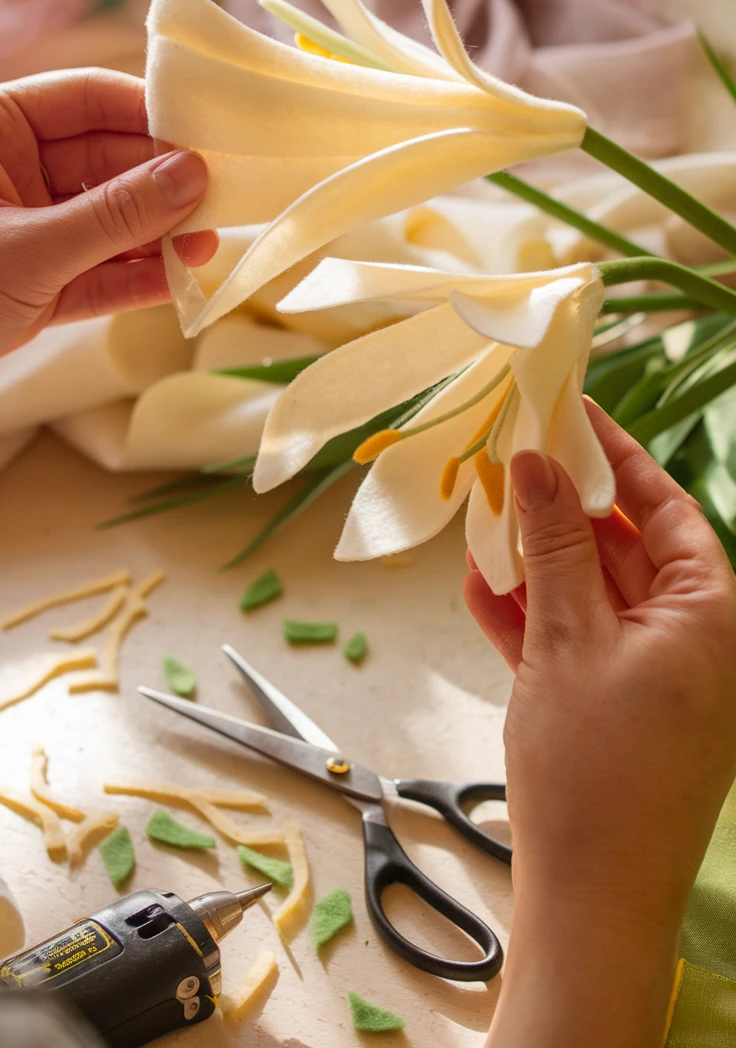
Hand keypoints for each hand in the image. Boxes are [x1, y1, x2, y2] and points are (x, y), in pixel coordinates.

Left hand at [0, 69, 216, 354]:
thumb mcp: (30, 248)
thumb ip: (115, 215)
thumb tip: (191, 176)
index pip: (87, 100)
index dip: (150, 113)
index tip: (208, 134)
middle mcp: (14, 172)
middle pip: (109, 162)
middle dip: (164, 182)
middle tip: (223, 196)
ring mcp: (29, 229)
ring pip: (109, 220)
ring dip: (158, 236)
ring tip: (206, 246)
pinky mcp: (38, 285)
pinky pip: (98, 273)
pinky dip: (136, 278)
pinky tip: (179, 280)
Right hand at [465, 402, 735, 1047]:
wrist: (587, 901)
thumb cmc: (595, 774)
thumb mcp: (567, 638)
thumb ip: (555, 544)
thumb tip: (536, 464)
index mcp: (707, 614)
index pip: (665, 508)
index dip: (617, 456)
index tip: (570, 412)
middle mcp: (689, 640)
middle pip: (625, 546)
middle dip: (563, 507)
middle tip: (508, 460)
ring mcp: (649, 676)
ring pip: (590, 592)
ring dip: (536, 559)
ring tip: (481, 519)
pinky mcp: (609, 708)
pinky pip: (571, 641)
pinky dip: (529, 615)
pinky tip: (479, 588)